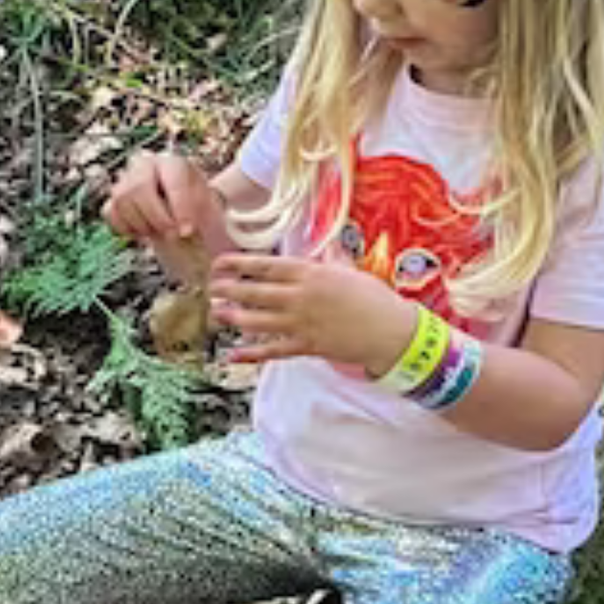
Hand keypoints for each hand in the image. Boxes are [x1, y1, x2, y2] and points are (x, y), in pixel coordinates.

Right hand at [104, 151, 221, 244]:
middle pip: (139, 186)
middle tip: (172, 235)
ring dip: (141, 224)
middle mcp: (146, 164)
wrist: (184, 214)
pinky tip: (142, 233)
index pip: (171, 177)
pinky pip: (110, 212)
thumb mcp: (213, 218)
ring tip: (159, 232)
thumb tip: (213, 254)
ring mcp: (126, 179)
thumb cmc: (198, 213)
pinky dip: (125, 228)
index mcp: (174, 163)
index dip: (179, 206)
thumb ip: (214, 233)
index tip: (187, 230)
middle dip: (157, 218)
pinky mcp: (114, 197)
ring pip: (121, 199)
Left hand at [209, 253, 418, 374]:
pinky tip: (233, 355)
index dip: (238, 264)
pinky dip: (251, 354)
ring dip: (234, 317)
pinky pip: (273, 351)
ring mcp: (301, 324)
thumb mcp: (349, 271)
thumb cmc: (374, 298)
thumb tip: (324, 248)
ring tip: (217, 314)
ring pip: (258, 321)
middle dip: (229, 289)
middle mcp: (301, 297)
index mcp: (310, 273)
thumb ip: (330, 260)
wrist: (392, 331)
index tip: (220, 263)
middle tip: (211, 288)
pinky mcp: (306, 347)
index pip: (266, 266)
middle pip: (255, 292)